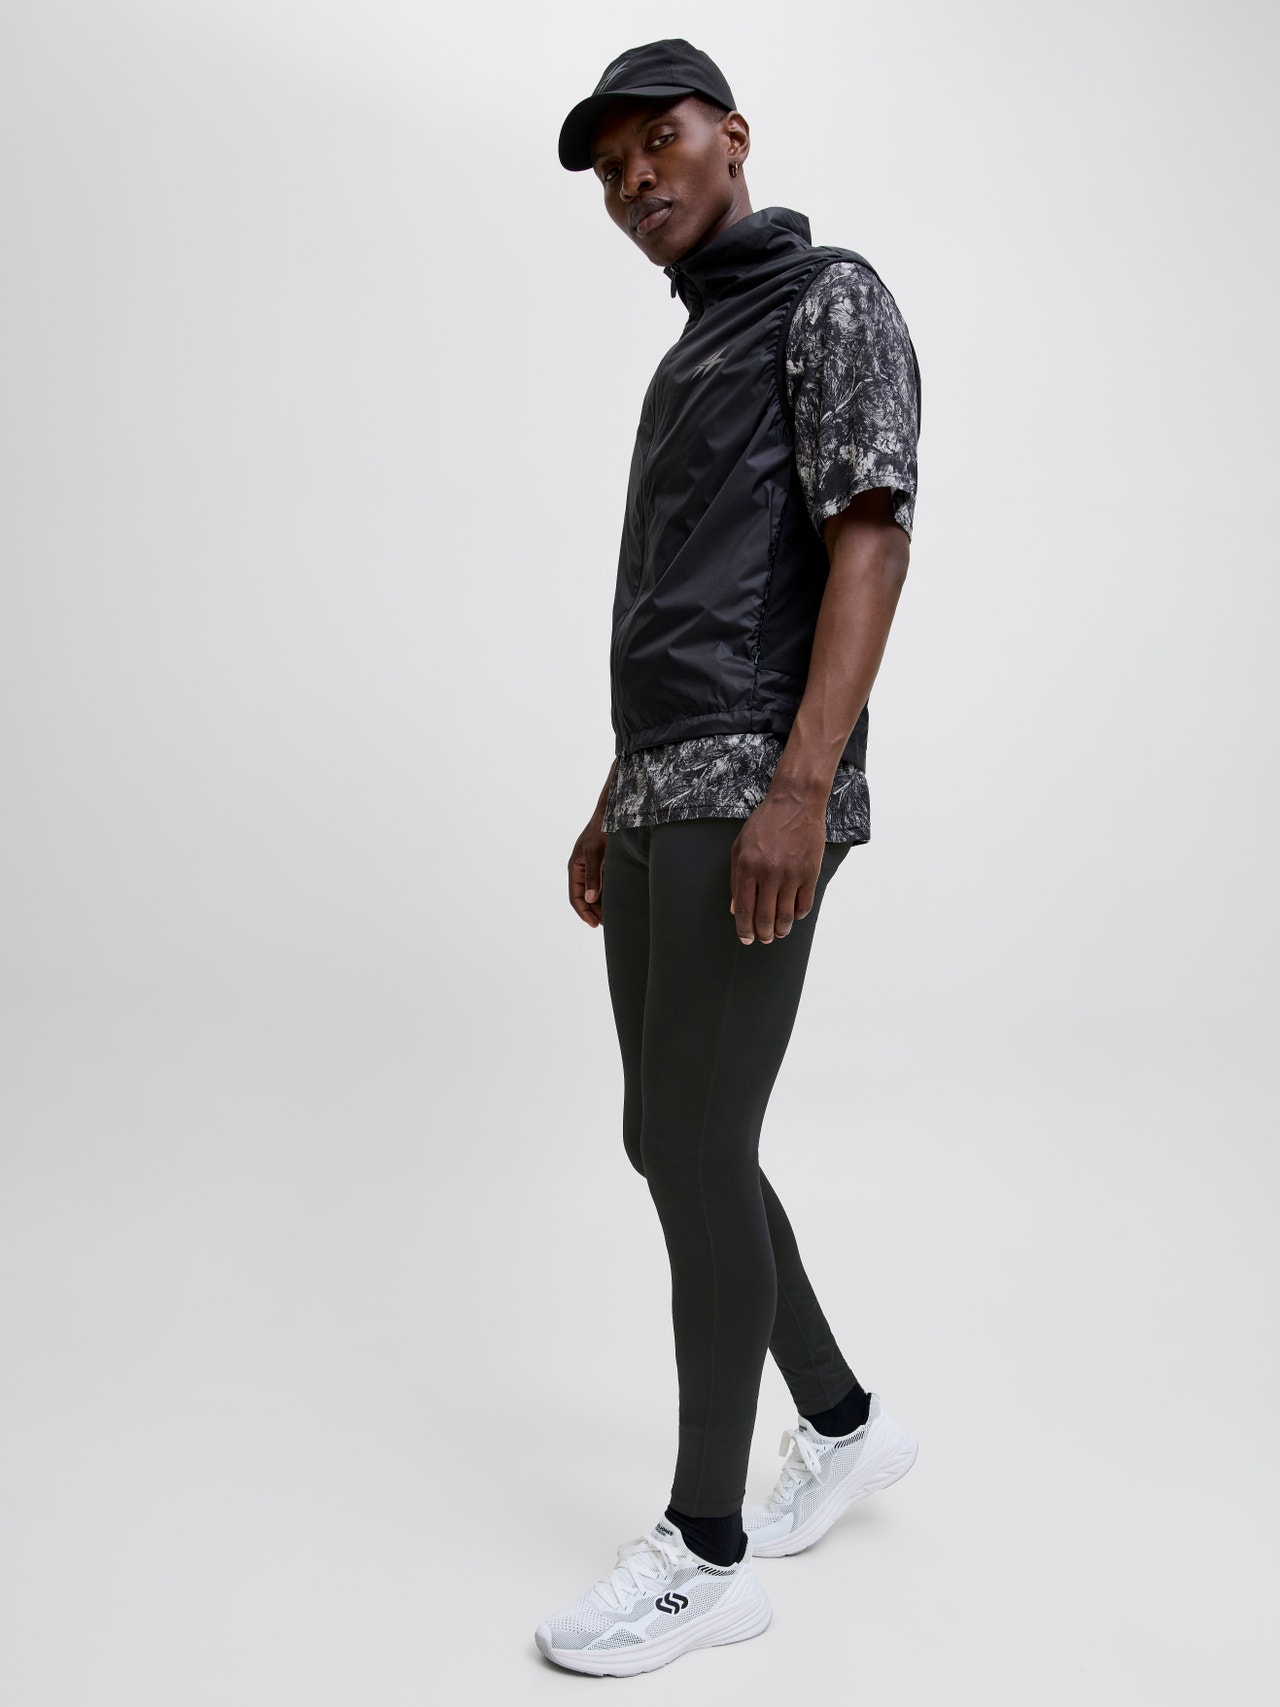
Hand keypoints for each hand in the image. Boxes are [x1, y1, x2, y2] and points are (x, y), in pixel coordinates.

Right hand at [568, 814, 607, 927]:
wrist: (613, 811)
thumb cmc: (601, 828)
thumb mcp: (595, 852)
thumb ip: (593, 875)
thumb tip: (591, 898)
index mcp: (575, 867)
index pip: (576, 897)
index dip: (584, 912)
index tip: (594, 924)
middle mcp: (583, 870)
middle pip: (586, 898)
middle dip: (594, 912)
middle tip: (607, 924)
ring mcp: (594, 868)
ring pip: (596, 893)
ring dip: (602, 905)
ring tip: (613, 917)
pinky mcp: (605, 865)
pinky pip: (605, 885)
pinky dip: (609, 895)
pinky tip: (619, 902)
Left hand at [728, 794, 826, 944]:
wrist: (796, 803)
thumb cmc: (765, 823)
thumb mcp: (740, 846)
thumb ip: (735, 879)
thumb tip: (736, 908)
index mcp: (747, 867)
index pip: (744, 909)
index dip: (744, 929)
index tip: (746, 939)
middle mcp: (769, 873)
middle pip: (765, 918)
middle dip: (763, 934)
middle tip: (763, 939)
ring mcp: (791, 874)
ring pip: (786, 916)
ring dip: (781, 929)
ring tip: (778, 932)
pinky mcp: (810, 873)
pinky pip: (805, 904)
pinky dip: (798, 915)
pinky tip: (793, 915)